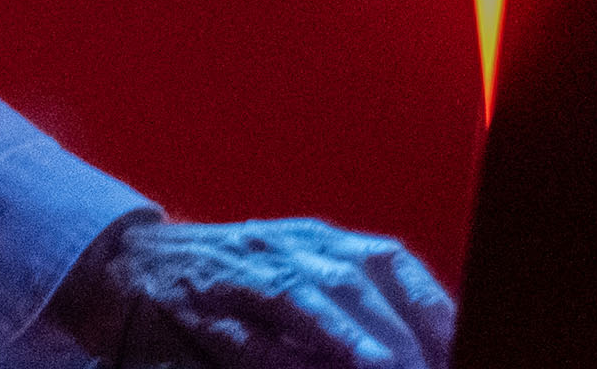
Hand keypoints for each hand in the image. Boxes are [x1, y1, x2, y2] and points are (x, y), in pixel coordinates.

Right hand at [51, 216, 454, 368]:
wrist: (128, 264)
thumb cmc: (232, 279)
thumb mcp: (299, 273)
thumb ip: (357, 302)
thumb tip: (432, 343)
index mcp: (318, 241)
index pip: (389, 263)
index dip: (430, 305)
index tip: (467, 345)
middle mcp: (283, 248)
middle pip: (354, 281)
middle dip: (399, 331)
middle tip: (433, 368)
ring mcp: (239, 272)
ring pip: (301, 297)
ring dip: (348, 337)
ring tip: (385, 367)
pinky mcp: (198, 306)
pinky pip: (242, 331)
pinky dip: (276, 353)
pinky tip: (307, 367)